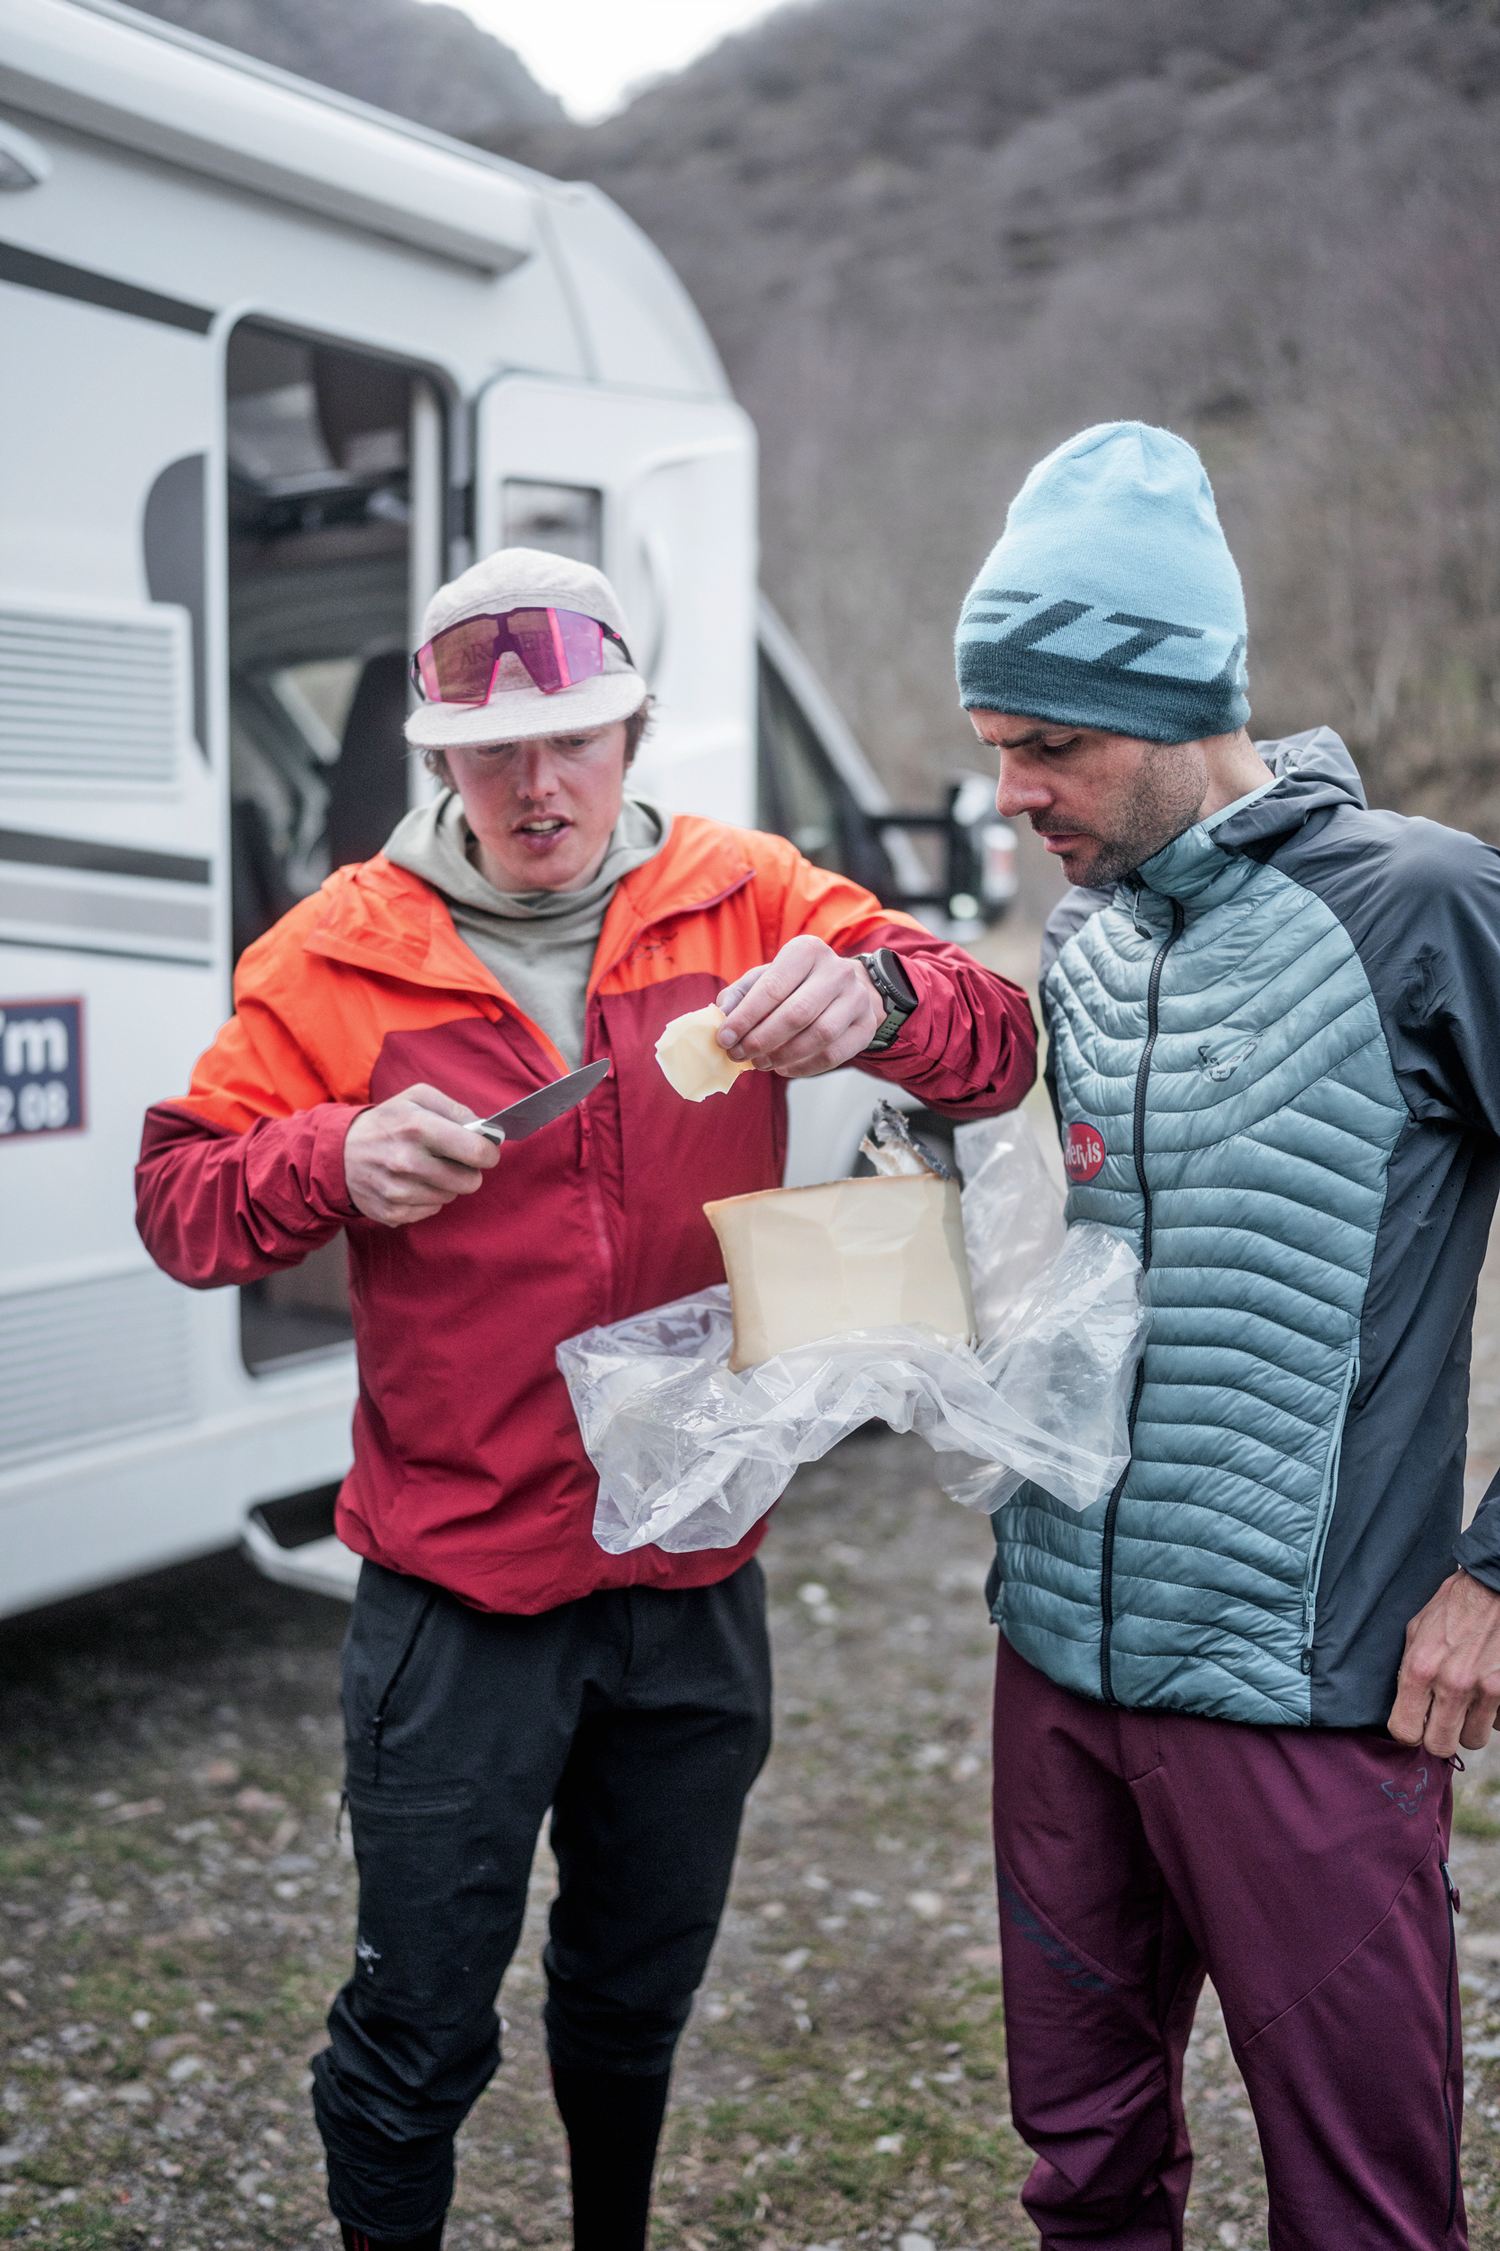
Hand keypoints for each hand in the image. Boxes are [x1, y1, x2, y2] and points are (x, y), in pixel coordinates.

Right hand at [343, 1082, 498, 1226]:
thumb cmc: (386, 1122)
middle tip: (455, 1160)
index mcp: (417, 1128)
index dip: (489, 1152)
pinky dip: (428, 1198)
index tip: (487, 1150)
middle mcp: (407, 1161)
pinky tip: (412, 1183)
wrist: (338, 1152)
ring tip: (427, 1168)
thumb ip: (455, 1109)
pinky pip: (432, 1209)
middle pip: (470, 1180)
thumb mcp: (417, 1098)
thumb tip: (485, 1129)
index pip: (476, 1150)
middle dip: (469, 1170)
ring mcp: (398, 1191)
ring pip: (452, 1196)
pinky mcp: (392, 1212)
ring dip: (447, 1184)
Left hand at [716, 936, 884, 1077]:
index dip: (745, 1017)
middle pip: (796, 1014)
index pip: (772, 987)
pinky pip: (833, 1055)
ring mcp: (857, 998)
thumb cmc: (796, 983)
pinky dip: (803, 1067)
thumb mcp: (767, 976)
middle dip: (761, 1040)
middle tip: (738, 1055)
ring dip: (782, 1056)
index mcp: (807, 950)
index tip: (724, 1039)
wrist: (845, 987)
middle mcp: (837, 970)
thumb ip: (740, 993)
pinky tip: (783, 1067)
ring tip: (759, 1063)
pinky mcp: (866, 1026)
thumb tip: (721, 1014)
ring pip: (818, 1036)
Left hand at [1388, 1568, 1499, 1754]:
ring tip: (1468, 1702)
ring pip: (1473, 1740)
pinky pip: (1499, 1725)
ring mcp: (1486, 1690)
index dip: (1409, 1730)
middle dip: (1439, 1736)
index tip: (1416, 1723)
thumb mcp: (1417, 1631)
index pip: (1404, 1732)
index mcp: (1420, 1669)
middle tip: (1442, 1719)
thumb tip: (1407, 1707)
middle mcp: (1453, 1684)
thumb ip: (1409, 1671)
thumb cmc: (1454, 1606)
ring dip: (1469, 1726)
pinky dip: (1494, 1715)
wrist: (1495, 1586)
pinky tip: (1489, 1691)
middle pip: (1440, 1746)